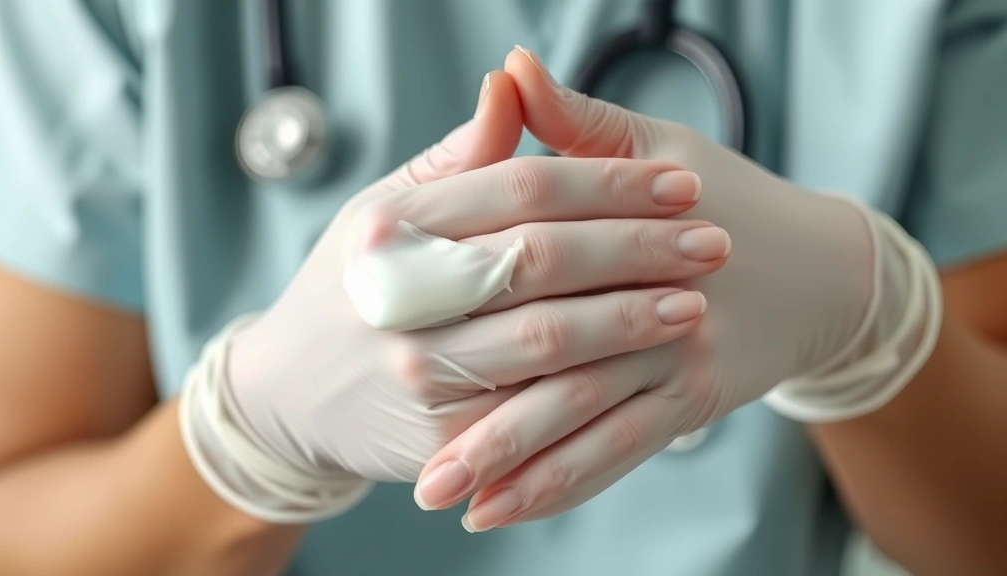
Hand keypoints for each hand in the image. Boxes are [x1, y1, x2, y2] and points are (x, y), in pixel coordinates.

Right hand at [218, 71, 729, 515]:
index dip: (611, 183)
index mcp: (391, 221)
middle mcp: (397, 293)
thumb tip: (516, 78)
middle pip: (540, 259)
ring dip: (630, 321)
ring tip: (694, 304)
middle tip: (712, 242)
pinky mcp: (436, 439)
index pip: (522, 187)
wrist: (289, 394)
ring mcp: (415, 370)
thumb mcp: (387, 209)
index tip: (681, 183)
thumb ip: (461, 156)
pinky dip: (596, 392)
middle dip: (637, 249)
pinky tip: (645, 372)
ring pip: (545, 340)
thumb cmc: (353, 286)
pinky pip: (533, 415)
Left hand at [417, 48, 927, 532]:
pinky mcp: (689, 400)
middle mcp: (655, 293)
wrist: (817, 270)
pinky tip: (504, 508)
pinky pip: (617, 450)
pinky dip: (560, 480)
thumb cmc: (723, 197)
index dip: (455, 278)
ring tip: (440, 497)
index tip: (380, 315)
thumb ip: (573, 119)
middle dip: (473, 396)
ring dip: (506, 460)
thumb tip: (508, 68)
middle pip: (547, 346)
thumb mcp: (656, 146)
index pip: (533, 242)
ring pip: (577, 414)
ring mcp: (674, 353)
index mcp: (633, 216)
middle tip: (399, 440)